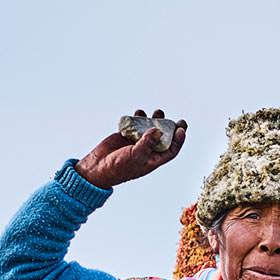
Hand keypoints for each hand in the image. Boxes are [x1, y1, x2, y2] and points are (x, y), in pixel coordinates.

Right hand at [73, 109, 187, 187]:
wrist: (97, 168)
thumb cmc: (118, 168)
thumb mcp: (135, 156)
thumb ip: (147, 143)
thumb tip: (158, 130)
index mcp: (152, 160)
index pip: (171, 150)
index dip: (178, 140)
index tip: (181, 128)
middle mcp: (146, 151)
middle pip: (163, 137)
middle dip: (169, 127)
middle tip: (176, 119)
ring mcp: (136, 143)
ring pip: (149, 129)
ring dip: (154, 119)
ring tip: (157, 112)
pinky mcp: (125, 136)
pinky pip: (135, 125)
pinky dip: (138, 118)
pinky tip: (138, 112)